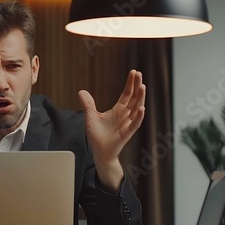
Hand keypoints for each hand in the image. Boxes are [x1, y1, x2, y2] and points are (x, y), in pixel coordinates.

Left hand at [78, 69, 145, 189]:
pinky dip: (139, 117)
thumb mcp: (90, 116)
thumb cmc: (97, 135)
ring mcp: (127, 124)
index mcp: (118, 110)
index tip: (134, 72)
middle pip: (134, 98)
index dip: (130, 84)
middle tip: (139, 74)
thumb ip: (88, 104)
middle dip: (137, 86)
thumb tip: (81, 91)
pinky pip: (135, 124)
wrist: (100, 152)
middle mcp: (125, 115)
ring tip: (142, 87)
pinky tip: (141, 108)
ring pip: (136, 109)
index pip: (127, 94)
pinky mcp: (127, 133)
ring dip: (140, 98)